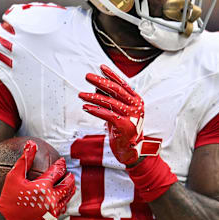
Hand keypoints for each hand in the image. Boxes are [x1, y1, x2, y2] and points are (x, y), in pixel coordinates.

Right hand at [0, 140, 75, 219]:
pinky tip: (61, 201)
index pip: (57, 172)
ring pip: (66, 199)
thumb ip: (25, 159)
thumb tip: (31, 143)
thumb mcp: (14, 176)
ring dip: (69, 191)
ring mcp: (52, 212)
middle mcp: (51, 200)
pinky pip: (61, 210)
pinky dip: (63, 203)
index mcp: (43, 187)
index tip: (61, 161)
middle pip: (67, 186)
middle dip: (70, 178)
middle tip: (70, 174)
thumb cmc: (8, 197)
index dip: (61, 165)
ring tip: (69, 186)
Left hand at [79, 65, 176, 201]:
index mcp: (137, 100)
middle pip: (116, 90)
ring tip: (81, 94)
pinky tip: (85, 107)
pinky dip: (95, 110)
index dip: (111, 75)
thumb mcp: (119, 112)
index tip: (101, 67)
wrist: (132, 152)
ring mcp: (132, 116)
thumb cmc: (124, 131)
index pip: (123, 84)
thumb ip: (111, 100)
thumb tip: (97, 87)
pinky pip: (107, 115)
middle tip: (87, 76)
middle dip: (100, 82)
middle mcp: (136, 106)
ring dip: (93, 97)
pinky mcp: (124, 126)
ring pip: (109, 102)